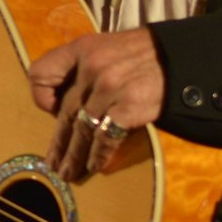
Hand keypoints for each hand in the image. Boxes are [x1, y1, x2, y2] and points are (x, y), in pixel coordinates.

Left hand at [28, 29, 166, 180]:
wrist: (181, 58)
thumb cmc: (143, 55)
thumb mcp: (106, 47)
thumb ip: (82, 69)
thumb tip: (62, 108)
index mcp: (81, 50)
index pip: (40, 74)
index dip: (41, 97)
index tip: (51, 112)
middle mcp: (91, 68)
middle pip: (64, 113)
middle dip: (58, 143)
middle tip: (52, 164)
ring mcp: (109, 87)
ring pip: (81, 130)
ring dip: (74, 157)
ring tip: (68, 173)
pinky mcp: (129, 107)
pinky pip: (105, 138)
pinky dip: (98, 155)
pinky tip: (94, 166)